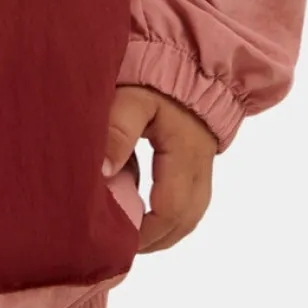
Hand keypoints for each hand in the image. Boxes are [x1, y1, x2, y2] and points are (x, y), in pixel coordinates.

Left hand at [103, 84, 217, 253]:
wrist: (190, 61)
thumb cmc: (158, 79)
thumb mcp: (132, 99)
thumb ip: (117, 131)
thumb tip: (103, 174)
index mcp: (185, 157)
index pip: (170, 212)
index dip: (145, 233)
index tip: (116, 241)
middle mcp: (201, 168)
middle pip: (183, 222)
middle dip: (152, 240)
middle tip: (118, 246)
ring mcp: (204, 168)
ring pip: (189, 216)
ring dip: (163, 232)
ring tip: (130, 237)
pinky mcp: (200, 163)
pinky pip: (190, 203)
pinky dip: (169, 216)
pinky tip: (144, 215)